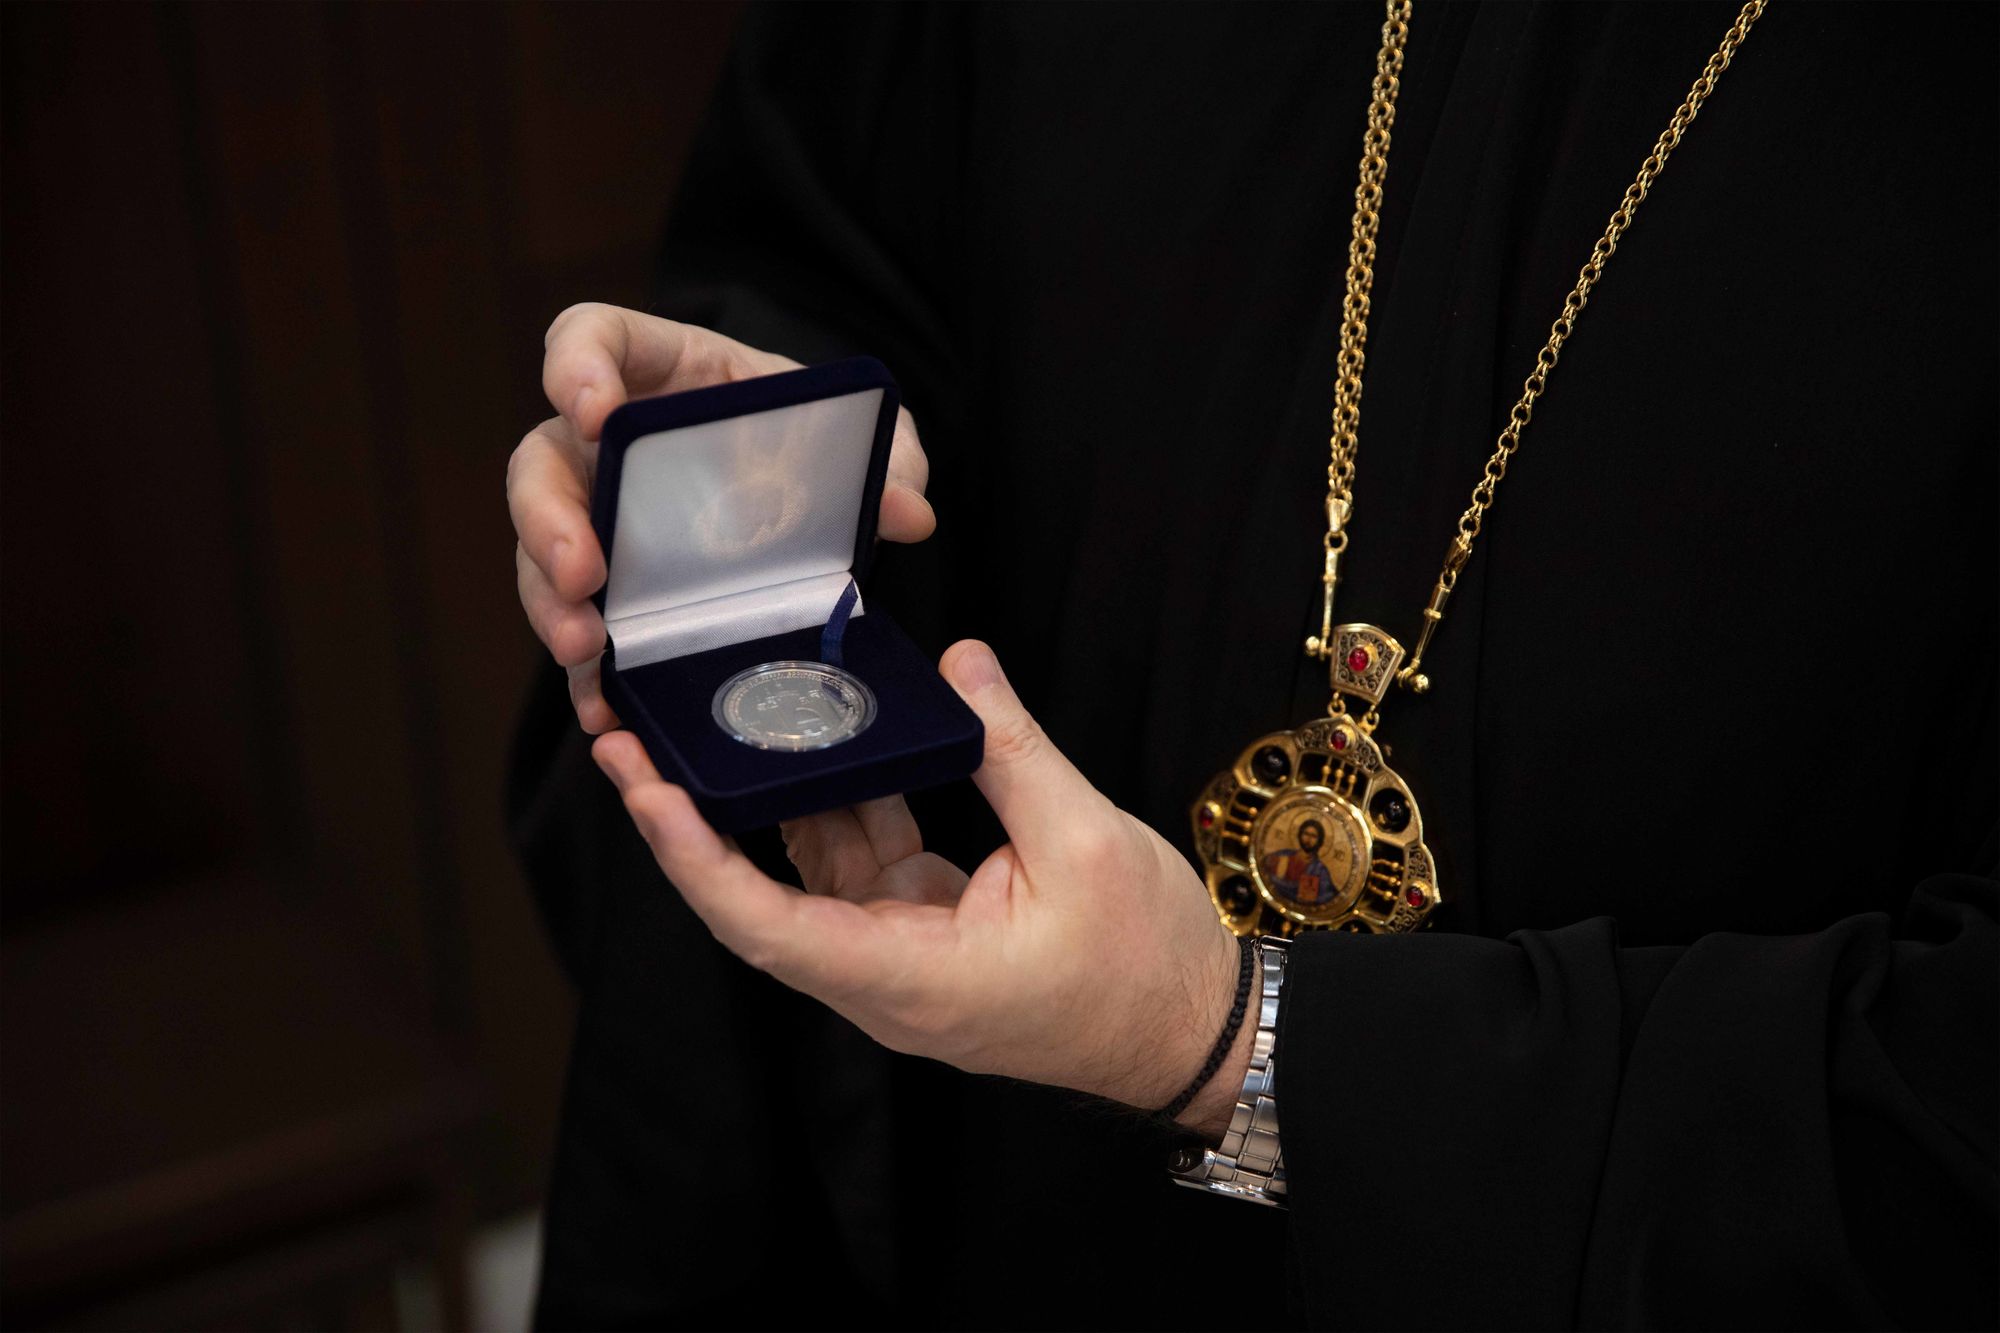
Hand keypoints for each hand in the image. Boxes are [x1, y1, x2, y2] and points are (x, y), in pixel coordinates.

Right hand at [508, 303, 936, 731]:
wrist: (820, 506)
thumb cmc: (822, 444)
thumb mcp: (865, 439)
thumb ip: (890, 460)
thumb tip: (907, 513)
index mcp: (665, 374)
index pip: (590, 337)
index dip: (577, 366)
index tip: (596, 413)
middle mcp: (610, 447)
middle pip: (540, 465)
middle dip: (547, 520)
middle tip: (581, 574)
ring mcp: (600, 521)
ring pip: (540, 554)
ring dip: (550, 604)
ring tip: (585, 649)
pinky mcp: (612, 594)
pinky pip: (578, 631)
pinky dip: (584, 674)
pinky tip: (603, 705)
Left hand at [590, 639, 1251, 1136]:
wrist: (1192, 1031)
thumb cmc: (1144, 964)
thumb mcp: (1083, 841)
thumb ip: (1010, 749)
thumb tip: (960, 664)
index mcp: (907, 976)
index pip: (765, 924)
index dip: (695, 858)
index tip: (649, 790)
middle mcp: (882, 975)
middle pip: (762, 897)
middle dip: (696, 820)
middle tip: (636, 739)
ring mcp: (900, 954)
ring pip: (810, 872)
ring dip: (763, 802)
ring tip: (707, 723)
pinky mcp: (925, 931)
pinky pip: (861, 862)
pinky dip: (841, 800)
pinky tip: (823, 737)